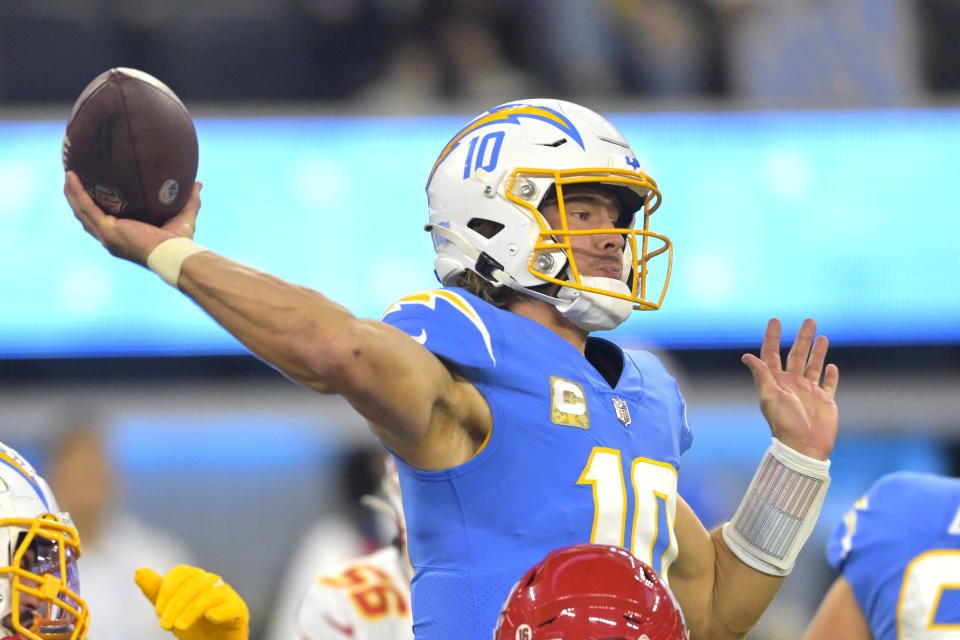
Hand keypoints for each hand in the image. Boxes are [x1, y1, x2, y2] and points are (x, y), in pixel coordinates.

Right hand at [64, 170, 201, 265]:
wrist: (175, 254)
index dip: (96, 210)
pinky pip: (86, 207)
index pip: (105, 224)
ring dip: (72, 193)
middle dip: (78, 200)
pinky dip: (77, 192)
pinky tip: (71, 177)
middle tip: (74, 181)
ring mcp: (107, 236)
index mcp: (124, 239)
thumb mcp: (184, 217)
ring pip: (81, 212)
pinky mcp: (108, 229)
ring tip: (68, 175)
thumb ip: (190, 201)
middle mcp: (112, 239)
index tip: (93, 194)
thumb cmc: (180, 242)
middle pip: (87, 218)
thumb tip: (198, 184)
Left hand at [136, 565, 248, 639]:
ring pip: (211, 593)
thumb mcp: (170, 611)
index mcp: (196, 579)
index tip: (157, 610)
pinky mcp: (239, 612)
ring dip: (191, 610)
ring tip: (180, 626)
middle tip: (164, 625)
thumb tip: (138, 571)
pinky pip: (232, 606)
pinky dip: (220, 612)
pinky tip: (210, 619)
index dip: (167, 589)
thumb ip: (156, 592)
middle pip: (194, 582)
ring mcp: (228, 596)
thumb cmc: (194, 628)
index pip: (181, 572)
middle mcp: (213, 583)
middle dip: (176, 604)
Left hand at [741, 318, 838, 459]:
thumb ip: (762, 375)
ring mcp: (809, 392)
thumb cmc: (784, 423)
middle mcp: (792, 384)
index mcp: (776, 382)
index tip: (776, 320)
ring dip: (818, 351)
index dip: (772, 337)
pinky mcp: (825, 401)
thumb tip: (746, 356)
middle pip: (796, 355)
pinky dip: (831, 376)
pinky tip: (831, 366)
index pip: (772, 354)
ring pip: (813, 366)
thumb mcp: (770, 396)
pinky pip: (829, 385)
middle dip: (802, 338)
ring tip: (821, 335)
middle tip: (809, 320)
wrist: (805, 447)